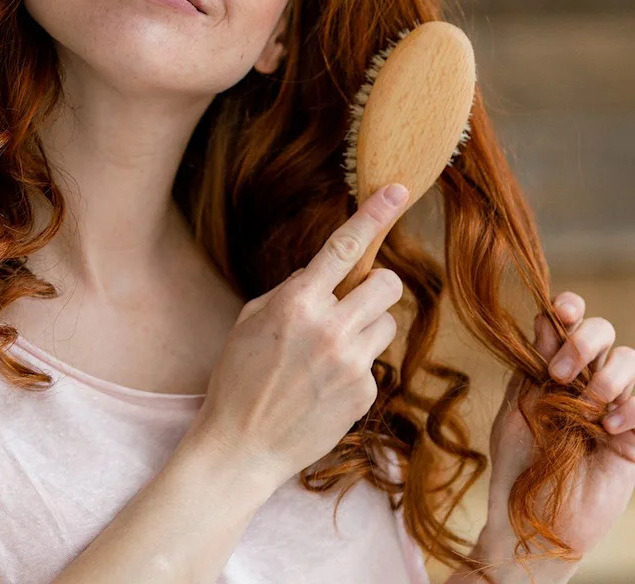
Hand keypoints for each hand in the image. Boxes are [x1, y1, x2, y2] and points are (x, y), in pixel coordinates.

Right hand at [187, 183, 409, 486]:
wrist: (241, 445)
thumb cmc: (238, 378)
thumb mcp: (251, 321)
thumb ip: (291, 292)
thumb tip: (324, 272)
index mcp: (296, 303)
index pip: (343, 248)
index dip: (374, 215)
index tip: (398, 192)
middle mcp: (329, 328)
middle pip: (387, 284)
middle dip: (375, 286)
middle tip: (356, 300)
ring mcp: (351, 363)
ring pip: (387, 323)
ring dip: (366, 327)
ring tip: (330, 352)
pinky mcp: (363, 392)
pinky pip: (374, 362)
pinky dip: (355, 366)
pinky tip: (324, 385)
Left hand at [481, 290, 634, 575]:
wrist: (532, 520)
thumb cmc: (516, 467)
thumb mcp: (517, 412)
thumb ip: (533, 370)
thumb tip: (545, 321)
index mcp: (550, 371)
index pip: (566, 325)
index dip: (569, 308)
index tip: (562, 310)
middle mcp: (583, 382)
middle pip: (603, 333)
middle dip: (584, 342)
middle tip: (559, 374)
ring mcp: (611, 407)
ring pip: (630, 361)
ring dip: (609, 377)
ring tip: (589, 410)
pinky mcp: (632, 437)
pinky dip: (631, 409)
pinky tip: (611, 429)